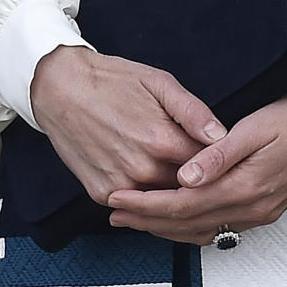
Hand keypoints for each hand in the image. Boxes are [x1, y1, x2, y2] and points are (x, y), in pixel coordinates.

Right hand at [30, 45, 226, 205]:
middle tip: (207, 172)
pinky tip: (152, 179)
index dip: (218, 164)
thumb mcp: (158, 82)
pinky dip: (147, 196)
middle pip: (187, 189)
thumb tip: (222, 135)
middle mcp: (142, 169)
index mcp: (161, 140)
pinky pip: (136, 204)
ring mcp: (121, 186)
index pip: (207, 168)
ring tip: (177, 173)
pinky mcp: (102, 194)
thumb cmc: (112, 81)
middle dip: (199, 182)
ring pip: (162, 201)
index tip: (225, 160)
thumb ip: (193, 112)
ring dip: (174, 193)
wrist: (61, 89)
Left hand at [108, 82, 286, 244]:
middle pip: (188, 224)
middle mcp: (250, 208)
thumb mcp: (256, 127)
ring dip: (166, 226)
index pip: (183, 205)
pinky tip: (176, 218)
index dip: (147, 205)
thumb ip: (218, 154)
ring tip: (135, 219)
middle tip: (114, 214)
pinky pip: (218, 226)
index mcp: (245, 187)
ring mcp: (258, 212)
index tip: (119, 199)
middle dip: (147, 221)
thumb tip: (184, 176)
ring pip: (201, 230)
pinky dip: (191, 225)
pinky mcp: (262, 208)